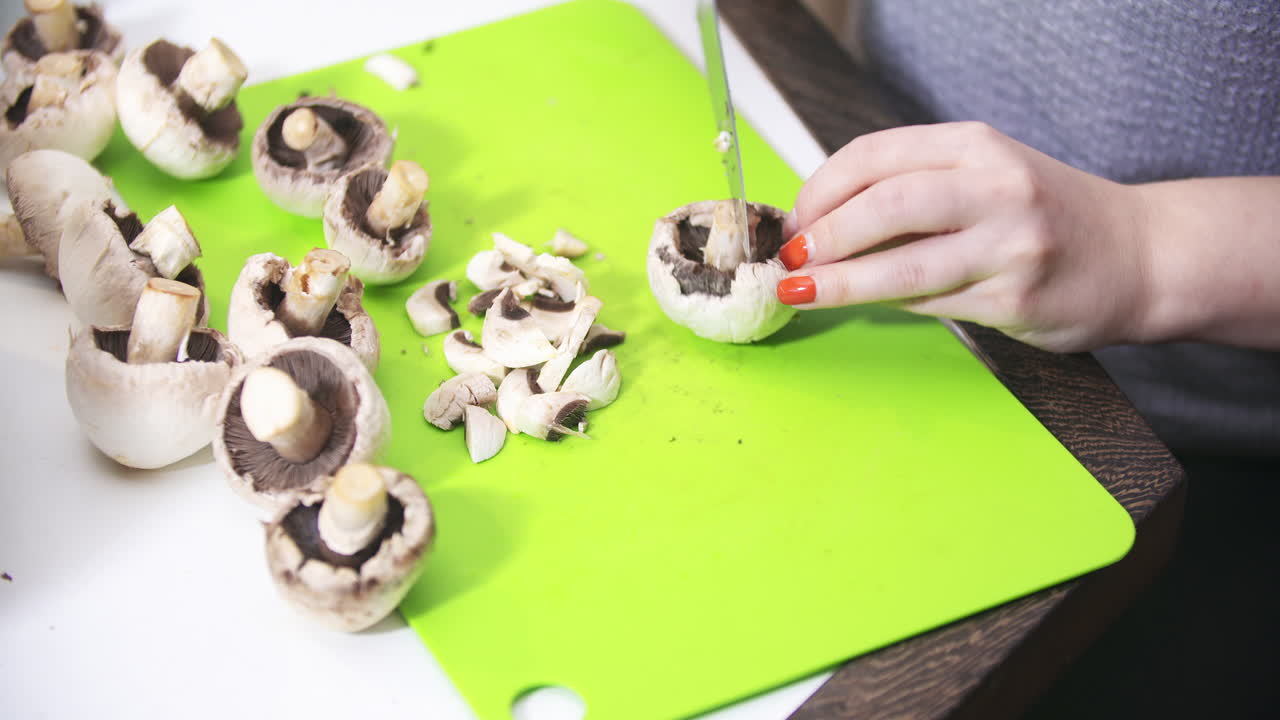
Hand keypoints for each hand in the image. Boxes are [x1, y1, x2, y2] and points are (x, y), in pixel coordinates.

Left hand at [777, 122, 1150, 352]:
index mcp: (977, 145)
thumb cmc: (1045, 215)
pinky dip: (894, 304)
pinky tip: (874, 301)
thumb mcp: (985, 177)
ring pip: (903, 267)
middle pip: (886, 205)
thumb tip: (824, 223)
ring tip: (802, 290)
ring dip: (841, 283)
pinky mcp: (1016, 299)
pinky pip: (933, 304)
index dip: (822, 189)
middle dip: (825, 235)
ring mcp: (1011, 245)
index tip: (796, 218)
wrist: (1142, 255)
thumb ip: (914, 189)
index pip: (876, 155)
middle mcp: (997, 187)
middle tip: (791, 258)